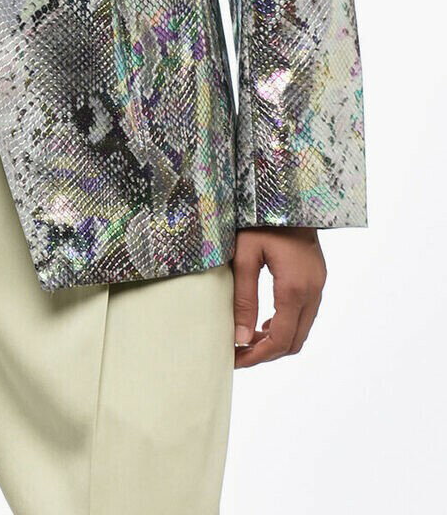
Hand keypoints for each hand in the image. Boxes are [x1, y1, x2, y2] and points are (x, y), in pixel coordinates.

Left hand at [232, 226, 325, 368]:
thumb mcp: (245, 255)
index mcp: (294, 288)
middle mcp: (313, 291)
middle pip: (294, 341)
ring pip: (302, 330)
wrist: (290, 194)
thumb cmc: (261, 219)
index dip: (257, 356)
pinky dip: (287, 326)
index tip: (235, 360)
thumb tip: (240, 338)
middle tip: (239, 355)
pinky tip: (265, 322)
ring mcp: (319, 285)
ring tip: (247, 340)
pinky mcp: (317, 279)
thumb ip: (243, 298)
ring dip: (277, 341)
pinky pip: (305, 314)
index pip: (280, 340)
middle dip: (266, 353)